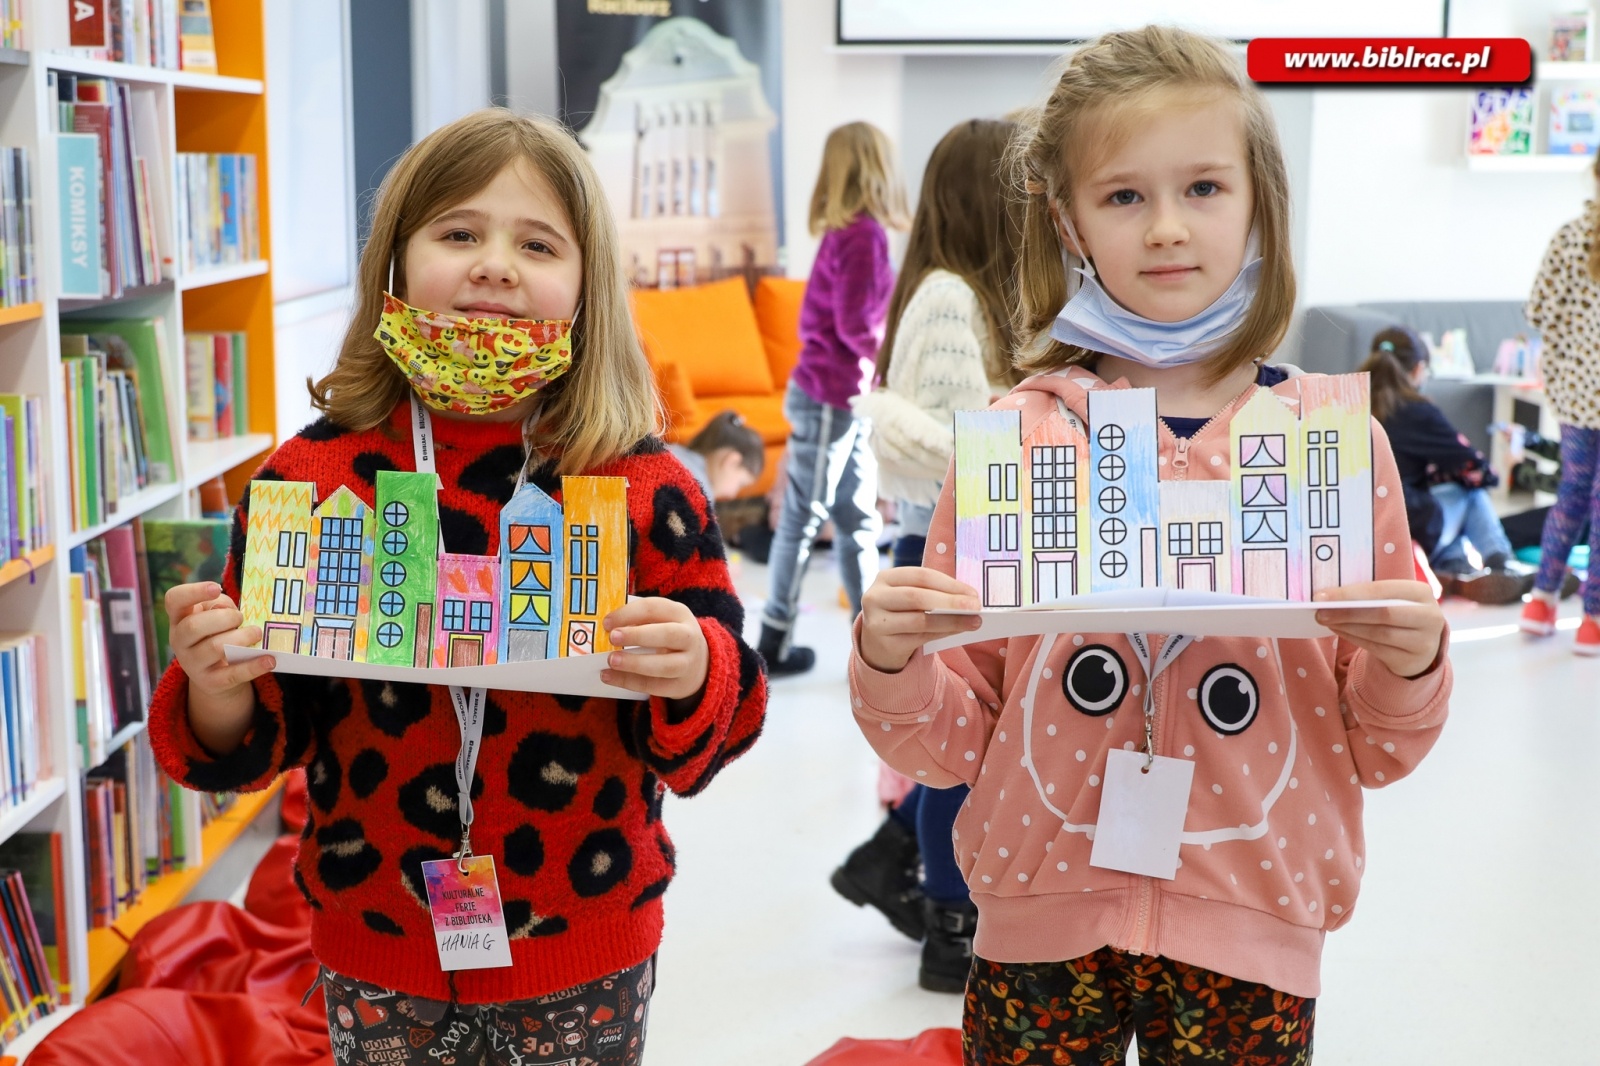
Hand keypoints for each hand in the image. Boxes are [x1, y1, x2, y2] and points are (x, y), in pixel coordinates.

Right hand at [167, 582, 275, 698]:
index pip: (174, 600)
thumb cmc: (218, 634)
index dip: (193, 592)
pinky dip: (254, 666)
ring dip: (241, 637)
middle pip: (194, 626)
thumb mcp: (215, 616)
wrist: (215, 676)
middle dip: (224, 618)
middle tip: (240, 618)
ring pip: (215, 648)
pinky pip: (233, 674)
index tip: (216, 588)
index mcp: (179, 619)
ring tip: (257, 633)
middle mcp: (180, 641)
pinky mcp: (211, 683)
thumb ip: (221, 607)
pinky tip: (270, 660)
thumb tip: (231, 612)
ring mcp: (193, 664)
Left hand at [602, 597, 709, 702]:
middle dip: (638, 635)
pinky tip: (609, 677)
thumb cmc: (668, 637)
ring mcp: (688, 663)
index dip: (629, 613)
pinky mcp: (680, 685)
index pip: (655, 608)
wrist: (698, 664)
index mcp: (680, 613)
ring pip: (664, 665)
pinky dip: (629, 682)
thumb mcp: (662, 621)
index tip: (607, 623)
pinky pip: (654, 685)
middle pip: (667, 634)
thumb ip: (639, 621)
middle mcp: (688, 637)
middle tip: (612, 638)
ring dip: (635, 663)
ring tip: (611, 661)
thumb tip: (606, 628)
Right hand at [858, 567, 982, 673]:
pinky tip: (958, 631)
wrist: (878, 644)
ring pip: (920, 620)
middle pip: (917, 597)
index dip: (949, 583)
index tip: (972, 592)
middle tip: (975, 606)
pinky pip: (921, 638)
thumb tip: (968, 598)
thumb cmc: (901, 613)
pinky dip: (943, 633)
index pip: (920, 576)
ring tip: (974, 622)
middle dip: (951, 601)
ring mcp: (877, 622)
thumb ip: (932, 592)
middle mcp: (875, 597)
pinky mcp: (885, 644)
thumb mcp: (909, 596)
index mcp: (884, 578)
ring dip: (952, 621)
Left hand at [1314, 580, 1444, 678]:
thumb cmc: (1399, 612)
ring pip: (1378, 633)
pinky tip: (1338, 630)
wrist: (1421, 645)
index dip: (1350, 593)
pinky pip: (1376, 648)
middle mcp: (1429, 616)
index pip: (1383, 590)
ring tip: (1325, 620)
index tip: (1321, 595)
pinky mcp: (1411, 660)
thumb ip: (1370, 594)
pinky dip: (1354, 638)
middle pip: (1383, 613)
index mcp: (1422, 592)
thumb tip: (1329, 594)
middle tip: (1319, 611)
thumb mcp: (1394, 599)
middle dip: (1347, 612)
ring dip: (1347, 626)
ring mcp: (1423, 641)